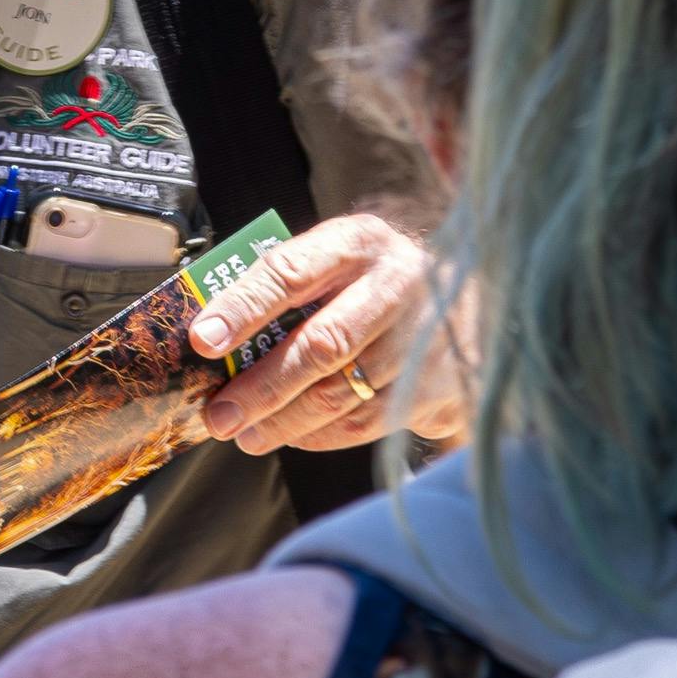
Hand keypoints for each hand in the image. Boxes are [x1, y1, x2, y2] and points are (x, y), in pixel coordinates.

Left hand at [185, 213, 467, 455]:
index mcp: (358, 242)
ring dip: (284, 421)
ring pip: (342, 393)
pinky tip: (290, 435)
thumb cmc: (375, 279)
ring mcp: (422, 341)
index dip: (244, 307)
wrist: (473, 303)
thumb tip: (213, 333)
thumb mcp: (338, 256)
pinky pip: (366, 422)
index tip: (203, 338)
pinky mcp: (437, 388)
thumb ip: (286, 285)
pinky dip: (321, 434)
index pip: (291, 272)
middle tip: (218, 414)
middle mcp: (395, 286)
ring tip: (243, 434)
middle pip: (321, 345)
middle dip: (262, 386)